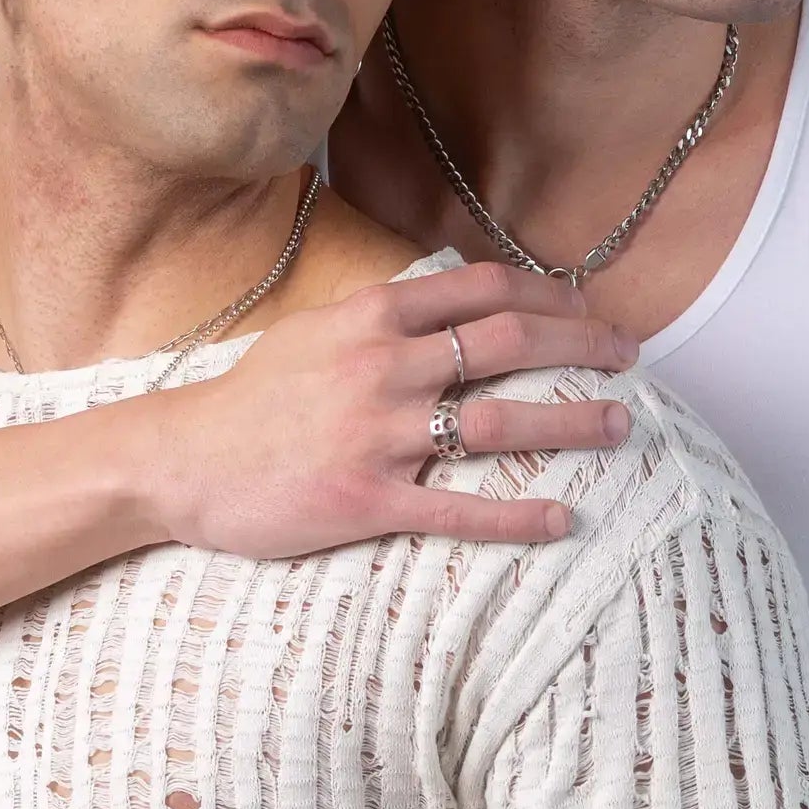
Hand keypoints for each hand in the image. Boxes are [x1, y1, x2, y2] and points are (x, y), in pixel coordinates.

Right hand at [153, 263, 637, 554]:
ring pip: (500, 423)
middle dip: (582, 345)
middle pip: (510, 343)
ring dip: (571, 421)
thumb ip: (385, 317)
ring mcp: (379, 434)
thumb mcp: (316, 330)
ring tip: (619, 424)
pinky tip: (563, 519)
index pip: (484, 288)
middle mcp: (384, 365)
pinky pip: (459, 508)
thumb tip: (453, 304)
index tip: (589, 305)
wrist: (180, 460)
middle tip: (628, 356)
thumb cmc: (251, 397)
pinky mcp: (367, 500)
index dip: (549, 293)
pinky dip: (518, 515)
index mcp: (373, 315)